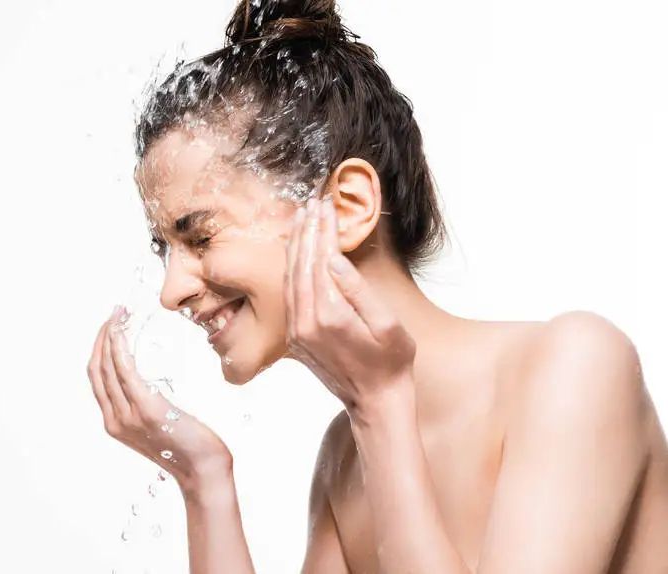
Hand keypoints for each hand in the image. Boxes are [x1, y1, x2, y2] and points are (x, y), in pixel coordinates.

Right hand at [87, 306, 232, 493]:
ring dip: (110, 335)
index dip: (98, 349)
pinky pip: (126, 371)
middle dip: (101, 337)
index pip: (96, 378)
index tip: (108, 327)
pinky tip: (123, 331)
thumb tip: (149, 385)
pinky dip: (120, 347)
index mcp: (114, 423)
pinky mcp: (147, 409)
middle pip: (96, 368)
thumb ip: (145, 407)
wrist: (203, 471)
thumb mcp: (157, 427)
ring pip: (107, 366)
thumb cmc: (187, 447)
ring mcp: (128, 415)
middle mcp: (114, 419)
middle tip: (114, 313)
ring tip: (119, 314)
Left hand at [284, 195, 416, 413]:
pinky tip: (297, 252)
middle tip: (313, 202)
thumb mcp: (387, 324)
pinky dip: (292, 268)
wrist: (375, 402)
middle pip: (301, 265)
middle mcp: (306, 322)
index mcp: (330, 315)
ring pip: (290, 278)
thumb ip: (358, 290)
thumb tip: (334, 258)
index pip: (321, 260)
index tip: (327, 205)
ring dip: (295, 246)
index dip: (324, 230)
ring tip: (301, 218)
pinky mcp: (296, 336)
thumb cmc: (391, 363)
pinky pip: (290, 294)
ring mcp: (297, 330)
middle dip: (307, 231)